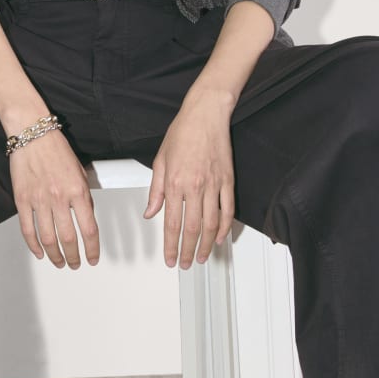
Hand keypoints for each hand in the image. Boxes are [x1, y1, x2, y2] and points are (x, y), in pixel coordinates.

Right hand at [8, 130, 99, 269]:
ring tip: (59, 262)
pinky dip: (34, 245)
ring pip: (48, 239)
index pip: (89, 229)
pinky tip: (39, 252)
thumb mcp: (80, 172)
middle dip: (74, 256)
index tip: (92, 258)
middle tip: (75, 264)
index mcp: (77, 191)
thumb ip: (83, 197)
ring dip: (55, 256)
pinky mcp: (22, 200)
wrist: (33, 134)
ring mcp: (38, 200)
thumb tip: (86, 217)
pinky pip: (27, 229)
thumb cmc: (56, 149)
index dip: (92, 249)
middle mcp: (59, 198)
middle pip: (68, 239)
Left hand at [143, 94, 235, 267]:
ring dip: (208, 244)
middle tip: (187, 264)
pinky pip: (228, 209)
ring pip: (212, 223)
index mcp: (174, 182)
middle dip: (189, 251)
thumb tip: (150, 212)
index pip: (171, 223)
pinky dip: (226, 227)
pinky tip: (222, 237)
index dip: (171, 245)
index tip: (171, 258)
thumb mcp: (160, 160)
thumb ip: (155, 190)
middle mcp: (194, 186)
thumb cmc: (182, 132)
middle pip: (193, 229)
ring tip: (204, 257)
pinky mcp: (228, 180)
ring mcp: (213, 184)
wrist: (205, 114)